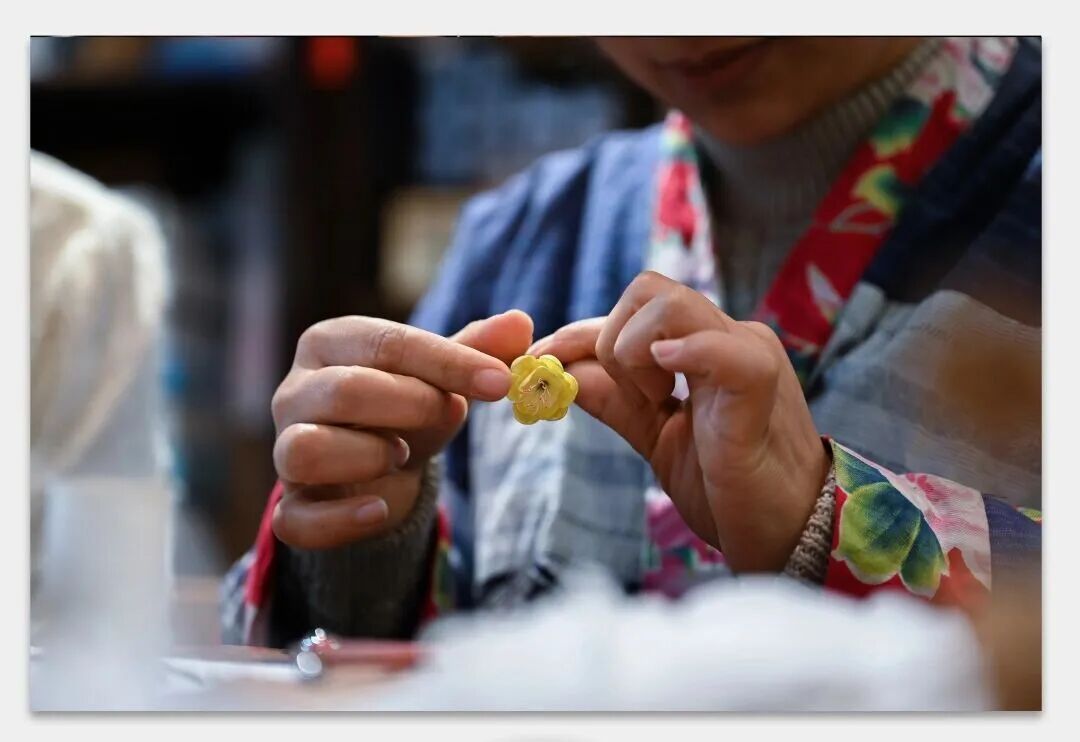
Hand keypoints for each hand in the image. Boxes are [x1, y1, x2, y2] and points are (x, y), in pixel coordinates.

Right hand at [270, 311, 532, 548]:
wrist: (378, 468)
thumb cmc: (406, 408)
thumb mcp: (442, 377)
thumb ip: (478, 351)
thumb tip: (520, 323)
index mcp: (330, 343)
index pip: (385, 343)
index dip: (448, 362)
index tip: (500, 382)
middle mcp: (295, 391)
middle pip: (344, 391)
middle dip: (411, 403)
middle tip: (452, 412)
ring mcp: (284, 450)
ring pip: (305, 451)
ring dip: (367, 456)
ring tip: (399, 455)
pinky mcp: (290, 506)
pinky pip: (296, 520)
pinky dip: (342, 521)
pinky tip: (381, 509)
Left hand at [531, 271, 828, 571]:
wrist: (784, 533)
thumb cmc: (727, 487)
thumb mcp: (655, 437)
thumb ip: (614, 401)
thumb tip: (561, 370)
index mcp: (703, 347)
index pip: (630, 312)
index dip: (575, 335)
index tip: (536, 364)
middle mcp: (726, 336)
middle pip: (646, 291)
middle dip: (612, 343)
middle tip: (636, 402)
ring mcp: (746, 352)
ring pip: (670, 304)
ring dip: (637, 355)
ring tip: (659, 406)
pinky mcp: (761, 384)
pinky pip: (724, 348)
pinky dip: (687, 353)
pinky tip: (668, 388)